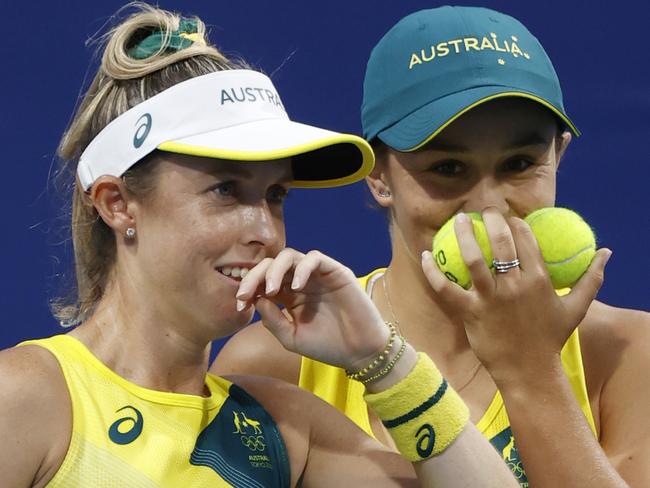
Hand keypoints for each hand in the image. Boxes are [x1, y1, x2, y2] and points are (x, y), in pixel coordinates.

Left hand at [236, 248, 387, 371]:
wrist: (359, 352)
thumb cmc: (327, 346)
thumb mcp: (292, 338)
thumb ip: (272, 320)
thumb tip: (256, 300)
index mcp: (288, 295)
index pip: (262, 281)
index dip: (248, 288)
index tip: (239, 303)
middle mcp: (300, 281)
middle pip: (271, 265)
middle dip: (254, 276)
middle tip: (245, 293)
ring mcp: (317, 275)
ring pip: (290, 256)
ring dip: (274, 270)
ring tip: (270, 290)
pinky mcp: (335, 271)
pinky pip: (314, 258)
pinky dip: (302, 268)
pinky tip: (296, 287)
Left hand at [421, 207, 611, 385]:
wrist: (529, 371)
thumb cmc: (550, 338)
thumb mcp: (575, 308)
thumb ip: (591, 278)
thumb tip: (605, 253)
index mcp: (538, 280)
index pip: (526, 240)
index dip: (516, 223)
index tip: (508, 217)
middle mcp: (514, 285)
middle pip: (501, 243)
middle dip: (492, 219)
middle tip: (483, 210)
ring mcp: (490, 299)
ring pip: (474, 259)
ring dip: (464, 235)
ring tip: (458, 219)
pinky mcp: (470, 312)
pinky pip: (446, 288)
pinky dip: (433, 270)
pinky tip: (426, 254)